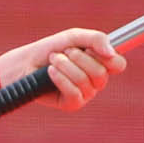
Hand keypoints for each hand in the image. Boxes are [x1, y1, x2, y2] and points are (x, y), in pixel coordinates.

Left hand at [0, 27, 123, 111]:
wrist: (24, 64)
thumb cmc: (50, 49)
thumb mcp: (73, 38)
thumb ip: (95, 39)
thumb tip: (112, 53)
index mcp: (100, 63)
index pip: (119, 64)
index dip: (109, 57)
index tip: (92, 49)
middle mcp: (96, 81)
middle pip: (102, 72)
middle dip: (79, 58)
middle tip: (63, 52)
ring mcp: (85, 94)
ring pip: (86, 81)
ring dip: (65, 65)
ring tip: (53, 60)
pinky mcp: (72, 104)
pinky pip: (74, 92)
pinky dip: (60, 78)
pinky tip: (50, 72)